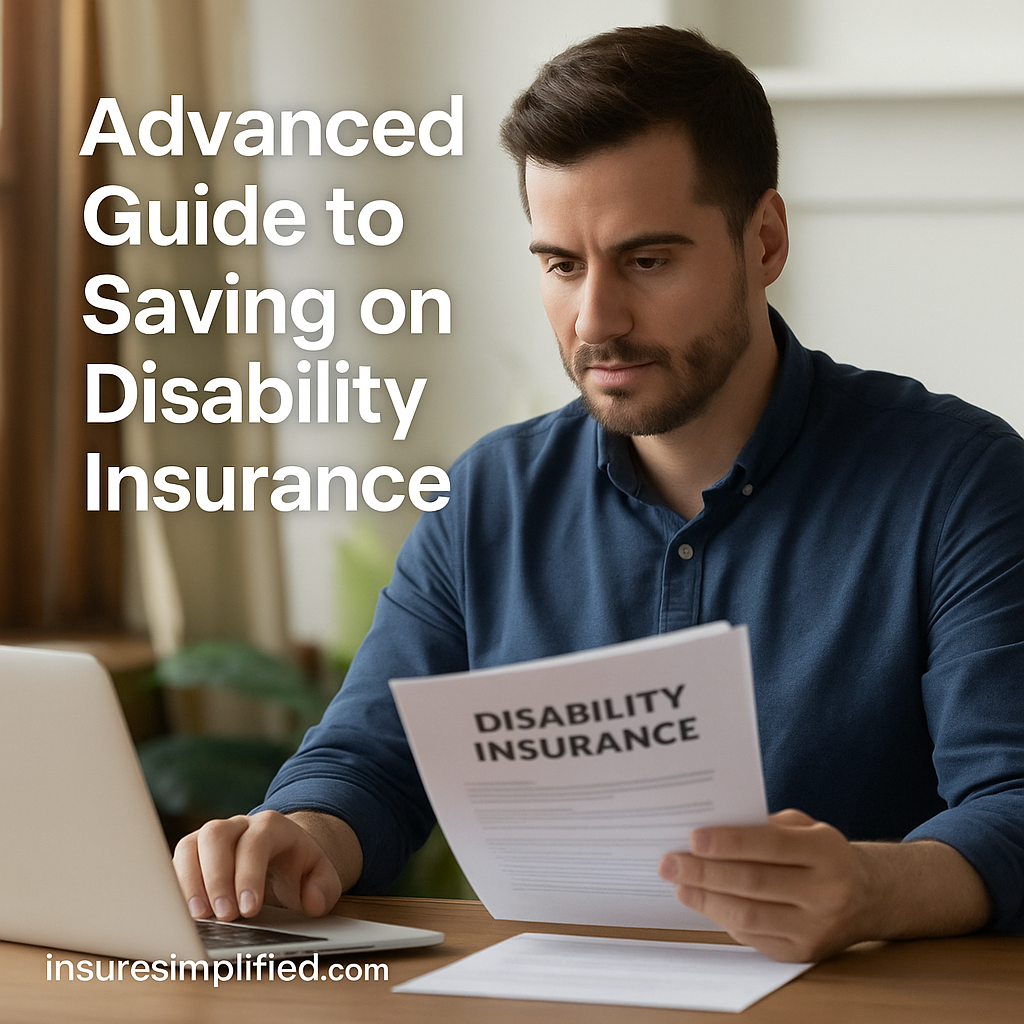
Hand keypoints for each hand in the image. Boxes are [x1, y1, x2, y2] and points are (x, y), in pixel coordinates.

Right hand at [173, 809, 351, 920]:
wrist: (283, 857)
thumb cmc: (298, 870)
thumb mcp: (321, 876)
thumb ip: (325, 887)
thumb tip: (313, 901)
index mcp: (271, 826)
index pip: (255, 842)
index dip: (249, 874)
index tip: (248, 909)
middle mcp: (238, 825)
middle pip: (216, 836)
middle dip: (216, 878)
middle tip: (223, 917)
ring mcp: (211, 837)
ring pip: (190, 845)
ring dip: (189, 882)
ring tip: (198, 917)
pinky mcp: (192, 854)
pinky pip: (175, 862)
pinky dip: (175, 887)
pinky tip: (180, 912)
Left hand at [658, 809, 989, 962]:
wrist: (869, 897)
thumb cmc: (821, 852)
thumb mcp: (805, 827)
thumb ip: (764, 826)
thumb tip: (710, 830)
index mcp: (827, 852)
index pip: (770, 846)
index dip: (729, 842)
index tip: (693, 837)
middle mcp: (826, 893)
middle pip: (754, 883)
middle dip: (705, 872)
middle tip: (670, 862)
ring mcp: (815, 928)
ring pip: (749, 916)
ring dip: (706, 898)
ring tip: (678, 883)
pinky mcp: (802, 953)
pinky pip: (753, 937)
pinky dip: (722, 918)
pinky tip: (702, 901)